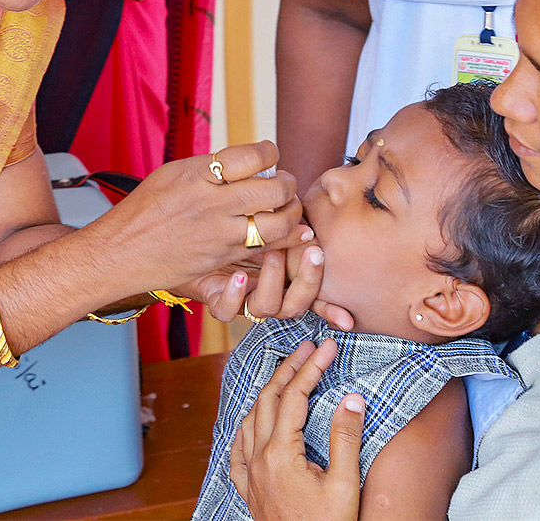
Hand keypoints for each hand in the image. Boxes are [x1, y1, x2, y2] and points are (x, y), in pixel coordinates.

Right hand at [85, 141, 303, 295]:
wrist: (120, 252)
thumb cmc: (143, 210)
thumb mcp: (173, 174)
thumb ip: (211, 168)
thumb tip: (247, 161)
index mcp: (197, 175)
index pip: (251, 156)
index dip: (270, 152)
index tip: (271, 153)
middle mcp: (210, 204)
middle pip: (271, 190)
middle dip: (287, 183)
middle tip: (285, 181)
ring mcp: (218, 235)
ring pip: (275, 224)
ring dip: (290, 212)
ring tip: (287, 206)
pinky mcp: (221, 258)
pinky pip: (264, 248)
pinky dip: (284, 238)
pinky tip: (289, 230)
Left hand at [180, 233, 355, 327]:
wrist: (193, 233)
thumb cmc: (238, 224)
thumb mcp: (270, 220)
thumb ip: (292, 223)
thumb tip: (315, 220)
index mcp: (286, 277)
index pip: (314, 297)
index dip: (331, 310)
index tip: (347, 319)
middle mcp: (269, 292)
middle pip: (296, 305)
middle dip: (308, 280)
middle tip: (313, 252)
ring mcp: (244, 298)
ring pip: (266, 307)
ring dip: (273, 279)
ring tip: (270, 251)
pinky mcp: (218, 300)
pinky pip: (227, 310)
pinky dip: (235, 295)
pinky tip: (237, 275)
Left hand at [230, 340, 363, 520]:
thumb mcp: (345, 484)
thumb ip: (345, 438)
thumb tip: (351, 398)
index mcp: (280, 454)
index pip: (294, 396)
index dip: (311, 366)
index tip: (326, 346)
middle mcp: (258, 460)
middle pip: (268, 399)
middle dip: (287, 369)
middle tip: (307, 349)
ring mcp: (250, 475)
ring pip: (250, 419)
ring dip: (268, 392)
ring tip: (286, 374)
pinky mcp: (249, 490)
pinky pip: (238, 448)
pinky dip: (247, 424)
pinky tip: (253, 421)